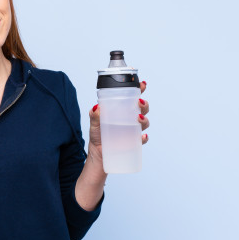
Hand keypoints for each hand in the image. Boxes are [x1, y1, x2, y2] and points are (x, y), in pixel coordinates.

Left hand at [76, 81, 149, 209]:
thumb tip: (96, 107)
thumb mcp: (93, 124)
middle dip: (144, 104)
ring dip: (145, 119)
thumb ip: (94, 115)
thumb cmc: (97, 136)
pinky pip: (142, 139)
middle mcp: (129, 119)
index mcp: (121, 110)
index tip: (143, 84)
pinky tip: (141, 137)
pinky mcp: (133, 142)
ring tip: (138, 119)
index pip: (132, 97)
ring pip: (145, 122)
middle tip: (140, 103)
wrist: (98, 155)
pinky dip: (143, 137)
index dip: (139, 89)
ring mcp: (132, 130)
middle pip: (142, 108)